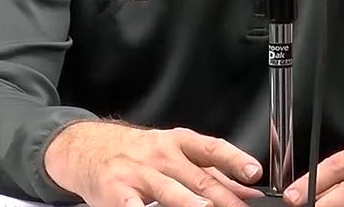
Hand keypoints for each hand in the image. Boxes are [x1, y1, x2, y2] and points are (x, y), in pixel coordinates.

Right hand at [44, 121, 265, 206]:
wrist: (91, 149)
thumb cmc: (140, 153)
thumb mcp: (176, 154)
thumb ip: (213, 173)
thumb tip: (249, 191)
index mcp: (178, 143)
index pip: (212, 149)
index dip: (234, 160)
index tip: (253, 172)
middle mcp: (160, 156)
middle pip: (197, 178)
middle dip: (223, 197)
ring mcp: (138, 174)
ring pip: (169, 191)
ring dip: (189, 203)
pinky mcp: (118, 193)